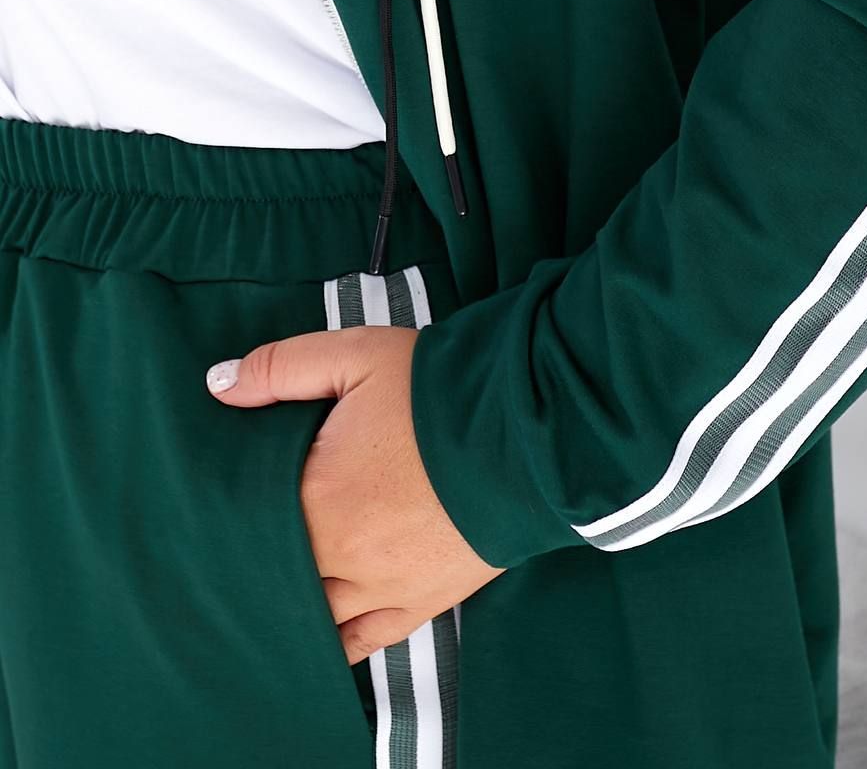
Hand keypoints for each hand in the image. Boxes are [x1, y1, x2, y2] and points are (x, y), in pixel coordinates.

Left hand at [205, 327, 502, 663]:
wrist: (527, 430)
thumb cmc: (439, 391)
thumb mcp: (355, 356)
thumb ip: (280, 368)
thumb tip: (218, 384)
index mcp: (317, 497)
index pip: (244, 522)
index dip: (224, 514)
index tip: (206, 507)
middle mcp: (343, 556)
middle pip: (272, 577)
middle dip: (253, 563)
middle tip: (235, 547)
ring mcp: (383, 589)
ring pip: (312, 617)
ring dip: (290, 604)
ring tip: (273, 585)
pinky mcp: (421, 603)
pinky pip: (362, 642)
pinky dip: (335, 641)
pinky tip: (317, 631)